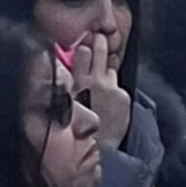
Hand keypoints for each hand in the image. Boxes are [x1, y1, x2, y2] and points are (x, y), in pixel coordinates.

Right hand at [71, 33, 131, 147]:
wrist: (96, 148)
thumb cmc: (76, 131)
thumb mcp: (63, 106)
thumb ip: (65, 87)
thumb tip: (63, 74)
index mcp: (75, 83)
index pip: (81, 53)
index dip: (83, 48)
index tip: (83, 45)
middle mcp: (93, 81)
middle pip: (99, 51)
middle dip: (99, 43)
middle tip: (99, 38)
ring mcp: (110, 87)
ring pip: (109, 67)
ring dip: (106, 66)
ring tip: (103, 70)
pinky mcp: (123, 96)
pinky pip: (118, 86)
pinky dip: (114, 89)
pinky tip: (110, 99)